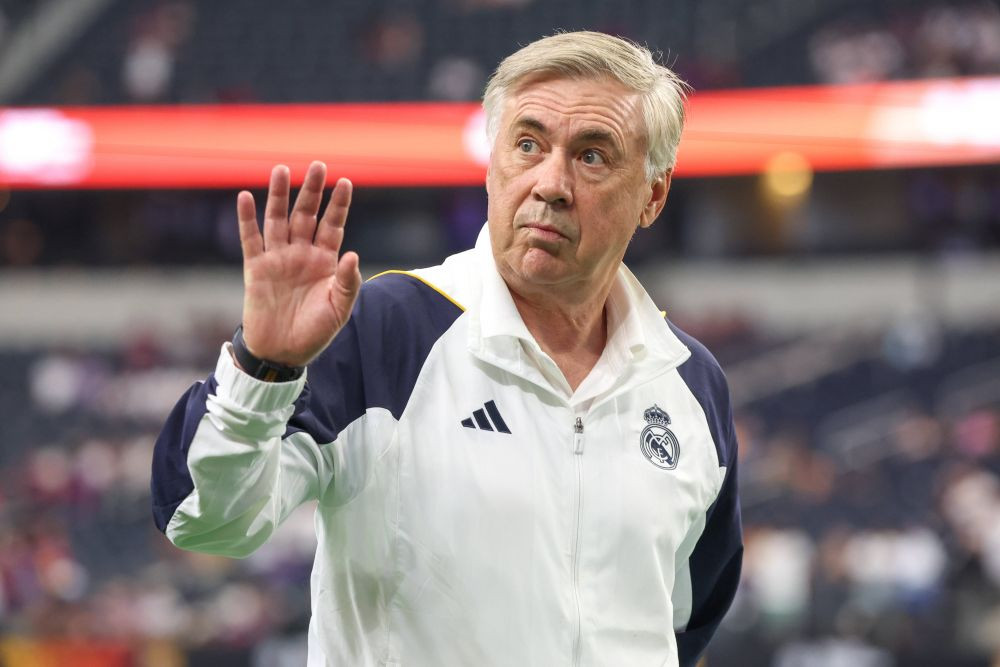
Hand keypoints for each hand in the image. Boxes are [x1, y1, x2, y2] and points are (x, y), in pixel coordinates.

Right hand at [236, 161, 361, 366]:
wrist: (282, 354)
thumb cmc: (315, 333)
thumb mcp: (338, 310)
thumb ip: (347, 283)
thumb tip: (353, 254)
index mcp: (324, 261)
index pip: (333, 226)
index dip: (338, 205)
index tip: (345, 182)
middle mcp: (301, 254)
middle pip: (306, 215)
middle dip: (312, 191)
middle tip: (318, 165)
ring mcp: (278, 259)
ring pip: (278, 220)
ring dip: (279, 196)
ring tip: (281, 171)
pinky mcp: (255, 269)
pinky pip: (251, 240)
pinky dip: (247, 219)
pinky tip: (245, 198)